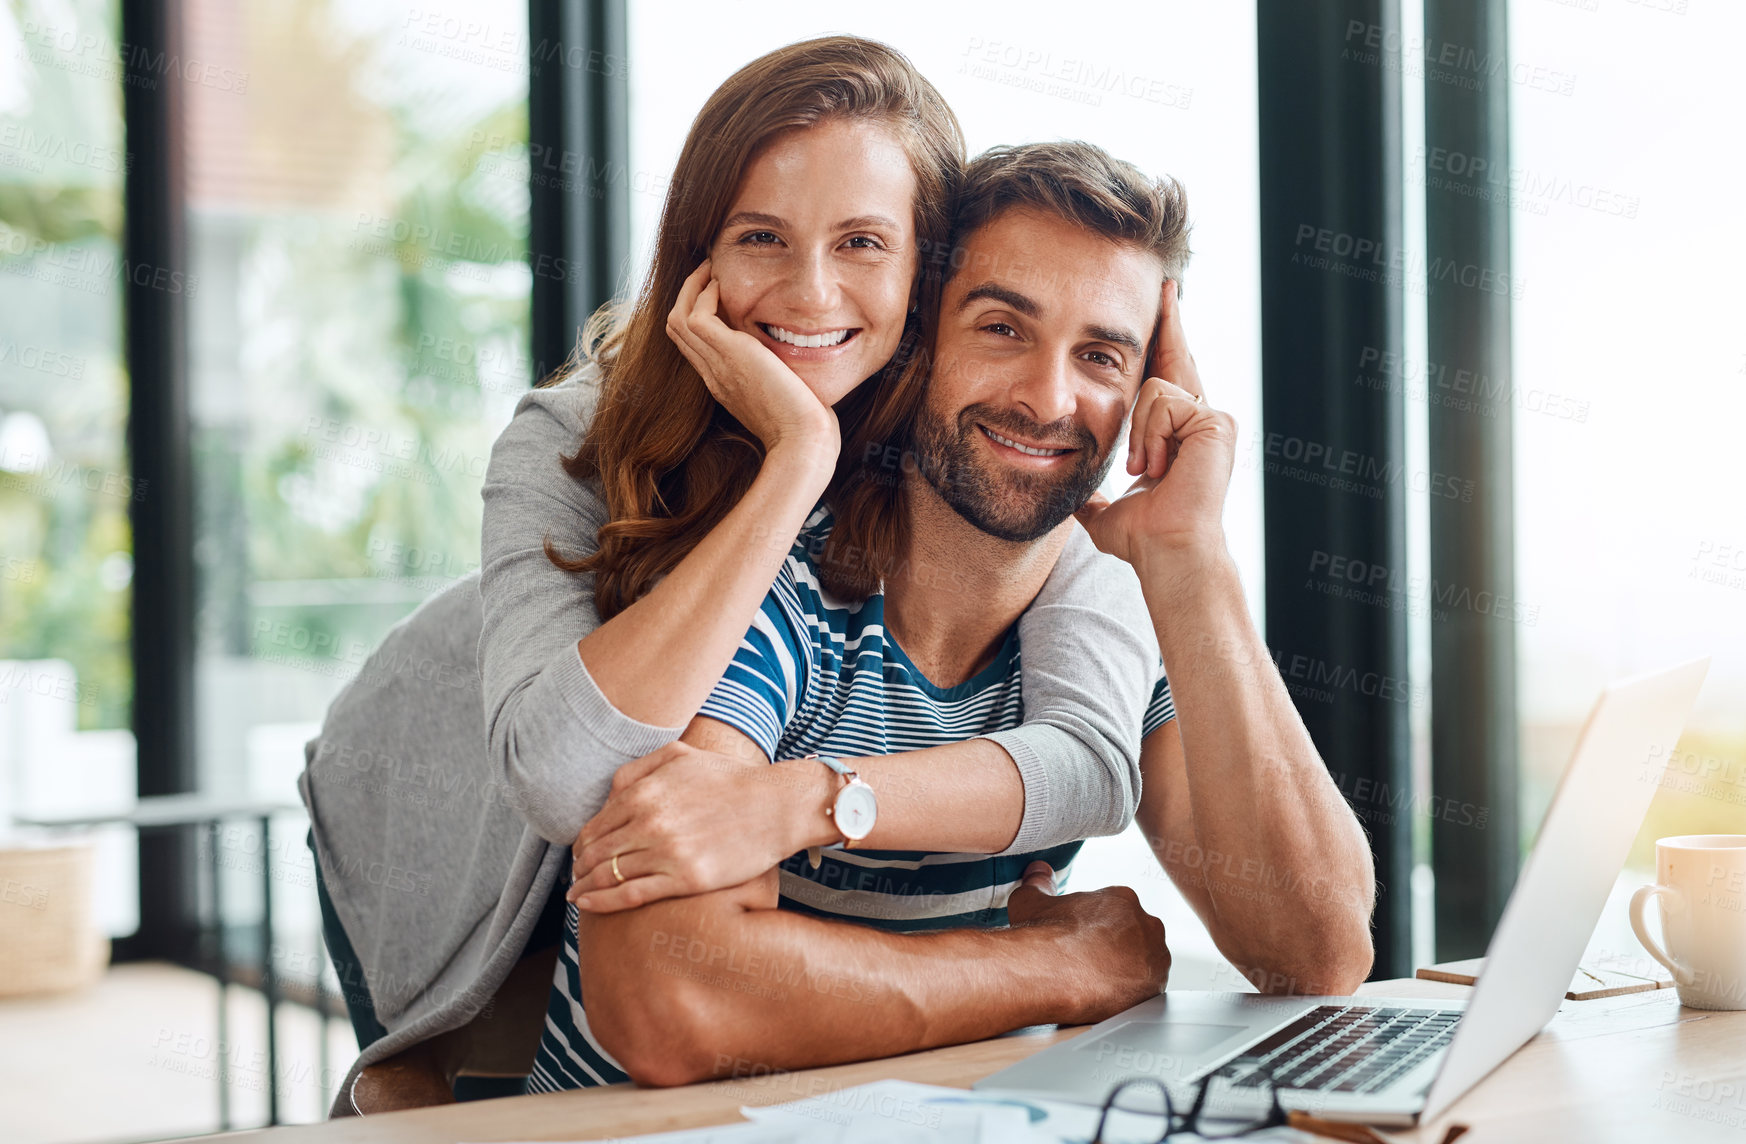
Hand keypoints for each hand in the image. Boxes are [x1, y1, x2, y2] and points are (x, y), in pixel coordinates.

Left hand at [568, 742, 817, 911]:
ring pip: (608, 876)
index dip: (581, 844)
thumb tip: (608, 794)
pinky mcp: (685, 879)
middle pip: (595, 853)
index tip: (579, 854)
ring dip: (585, 887)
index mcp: (643, 793)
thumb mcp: (680, 755)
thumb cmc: (730, 778)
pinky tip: (587, 906)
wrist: (776, 804)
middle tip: (576, 877)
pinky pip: (631, 895)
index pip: (594, 826)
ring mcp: (666, 853)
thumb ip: (638, 769)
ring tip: (578, 895)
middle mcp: (648, 822)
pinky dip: (602, 903)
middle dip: (579, 867)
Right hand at [666, 261, 839, 463]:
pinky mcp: (729, 355)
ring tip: (711, 269)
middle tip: (709, 272)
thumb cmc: (806, 427)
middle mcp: (713, 374)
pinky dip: (703, 294)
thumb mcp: (788, 396)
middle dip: (689, 295)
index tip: (718, 292)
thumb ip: (782, 377)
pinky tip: (723, 284)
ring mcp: (717, 365)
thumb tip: (796, 364)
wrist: (804, 442)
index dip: (699, 315)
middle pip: (677, 330)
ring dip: (691, 288)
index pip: (695, 345)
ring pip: (678, 319)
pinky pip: (696, 315)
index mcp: (725, 384)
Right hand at [1007, 862, 1170, 1023]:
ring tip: (1098, 983)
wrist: (1049, 972)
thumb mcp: (1031, 900)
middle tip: (1091, 963)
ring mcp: (1154, 956)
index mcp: (1123, 899)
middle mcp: (1146, 924)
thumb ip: (1039, 882)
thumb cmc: (1043, 938)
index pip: (1118, 913)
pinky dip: (1131, 995)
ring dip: (1128, 972)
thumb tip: (1038, 872)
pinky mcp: (1156, 986)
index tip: (1083, 942)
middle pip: (1136, 938)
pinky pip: (1147, 990)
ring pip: (1144, 965)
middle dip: (1118, 950)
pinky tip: (1107, 997)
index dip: (1098, 930)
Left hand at [1074, 280, 1236, 564]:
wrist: (1166, 550)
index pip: (1167, 379)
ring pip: (1154, 388)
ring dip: (1138, 434)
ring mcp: (1213, 419)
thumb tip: (1072, 505)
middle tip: (1164, 283)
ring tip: (1148, 471)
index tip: (1158, 311)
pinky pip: (1163, 400)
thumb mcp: (1107, 513)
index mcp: (1180, 437)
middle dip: (1168, 322)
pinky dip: (1149, 435)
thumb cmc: (1144, 539)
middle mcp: (1203, 422)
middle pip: (1176, 361)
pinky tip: (1159, 466)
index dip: (1162, 345)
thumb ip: (1095, 501)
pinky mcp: (1216, 420)